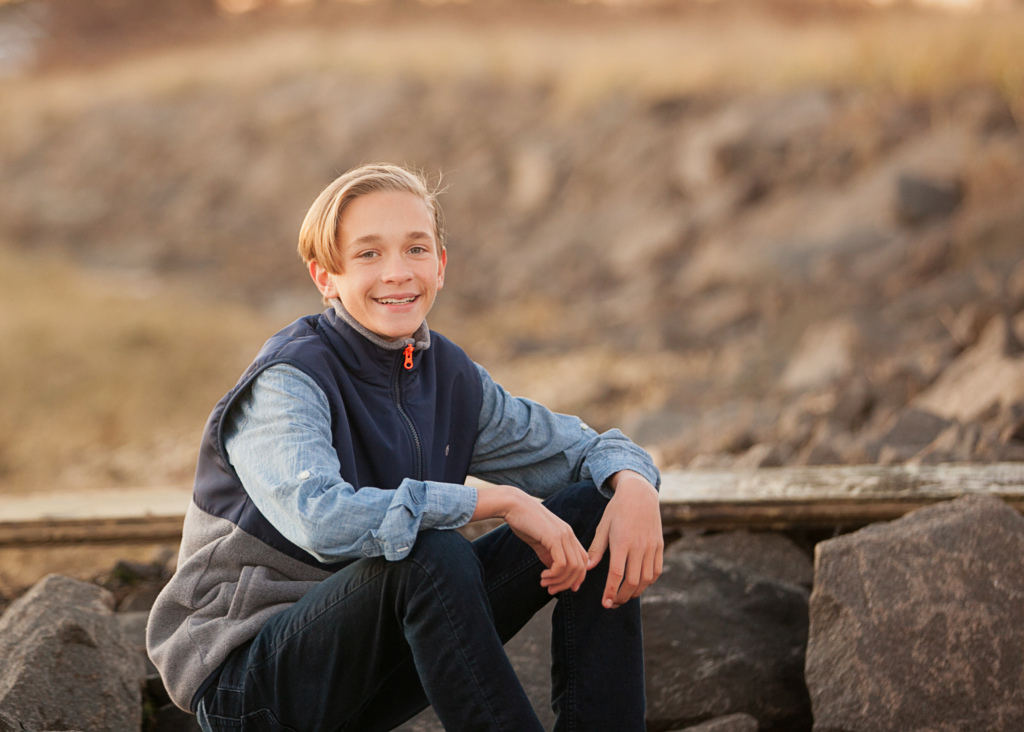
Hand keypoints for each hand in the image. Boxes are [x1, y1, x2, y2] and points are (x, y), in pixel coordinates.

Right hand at [473, 485, 588, 594]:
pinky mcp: (553, 537)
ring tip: (545, 583)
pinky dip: (554, 575)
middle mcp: (569, 534)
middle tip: (551, 590)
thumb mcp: (540, 541)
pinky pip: (561, 563)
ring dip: (559, 581)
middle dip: (568, 583)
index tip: (565, 588)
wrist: (513, 505)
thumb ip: (549, 555)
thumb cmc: (524, 522)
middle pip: (581, 566)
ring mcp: (563, 535)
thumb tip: (554, 571)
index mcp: (568, 534)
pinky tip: (543, 576)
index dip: (578, 577)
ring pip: (573, 567)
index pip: (583, 560)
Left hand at [586, 471, 662, 608]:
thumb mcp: (603, 526)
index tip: (605, 603)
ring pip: (646, 579)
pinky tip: (638, 585)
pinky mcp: (660, 546)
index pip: (616, 574)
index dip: (611, 592)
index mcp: (622, 542)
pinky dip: (648, 582)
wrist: (640, 494)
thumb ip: (596, 548)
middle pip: (632, 581)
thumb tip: (587, 568)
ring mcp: (652, 547)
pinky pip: (656, 571)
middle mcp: (639, 547)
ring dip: (635, 592)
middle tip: (612, 604)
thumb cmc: (617, 510)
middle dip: (622, 597)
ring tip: (624, 597)